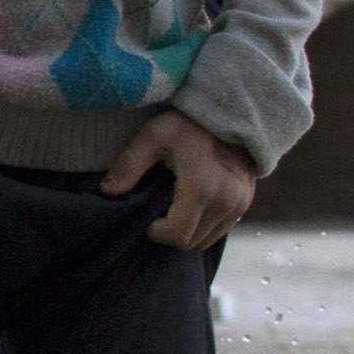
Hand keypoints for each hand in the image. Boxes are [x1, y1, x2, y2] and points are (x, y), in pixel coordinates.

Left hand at [102, 111, 255, 248]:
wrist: (233, 111)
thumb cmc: (189, 123)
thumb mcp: (154, 136)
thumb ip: (130, 164)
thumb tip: (107, 190)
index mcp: (201, 189)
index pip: (178, 235)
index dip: (157, 233)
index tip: (148, 219)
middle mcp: (225, 202)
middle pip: (192, 242)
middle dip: (170, 234)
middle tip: (158, 215)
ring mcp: (240, 204)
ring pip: (208, 239)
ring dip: (188, 232)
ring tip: (174, 210)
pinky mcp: (246, 202)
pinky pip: (222, 228)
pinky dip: (205, 226)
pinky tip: (193, 207)